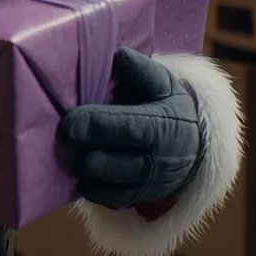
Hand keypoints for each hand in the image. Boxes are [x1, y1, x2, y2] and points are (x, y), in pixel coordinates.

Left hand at [59, 46, 202, 209]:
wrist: (190, 145)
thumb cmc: (164, 105)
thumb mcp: (162, 83)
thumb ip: (141, 69)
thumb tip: (119, 55)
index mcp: (161, 126)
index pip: (126, 129)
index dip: (94, 126)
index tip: (68, 123)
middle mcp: (157, 161)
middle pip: (110, 164)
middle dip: (83, 152)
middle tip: (64, 138)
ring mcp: (148, 185)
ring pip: (107, 187)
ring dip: (85, 171)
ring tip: (72, 152)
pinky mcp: (138, 199)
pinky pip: (108, 200)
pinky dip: (91, 187)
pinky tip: (80, 171)